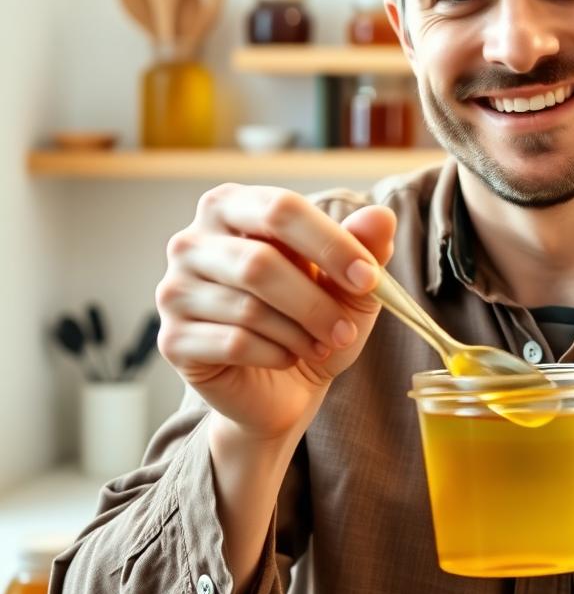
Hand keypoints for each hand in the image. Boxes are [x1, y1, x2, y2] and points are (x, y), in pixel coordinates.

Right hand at [155, 183, 394, 439]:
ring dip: (300, 332)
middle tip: (346, 330)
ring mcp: (174, 290)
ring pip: (249, 308)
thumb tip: (380, 217)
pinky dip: (276, 353)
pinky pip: (233, 343)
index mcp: (233, 207)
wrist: (280, 386)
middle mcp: (192, 241)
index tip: (369, 279)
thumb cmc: (311, 318)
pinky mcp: (172, 339)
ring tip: (321, 344)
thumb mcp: (349, 285)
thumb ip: (365, 247)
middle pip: (260, 262)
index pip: (281, 209)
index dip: (330, 243)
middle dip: (315, 302)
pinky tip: (289, 356)